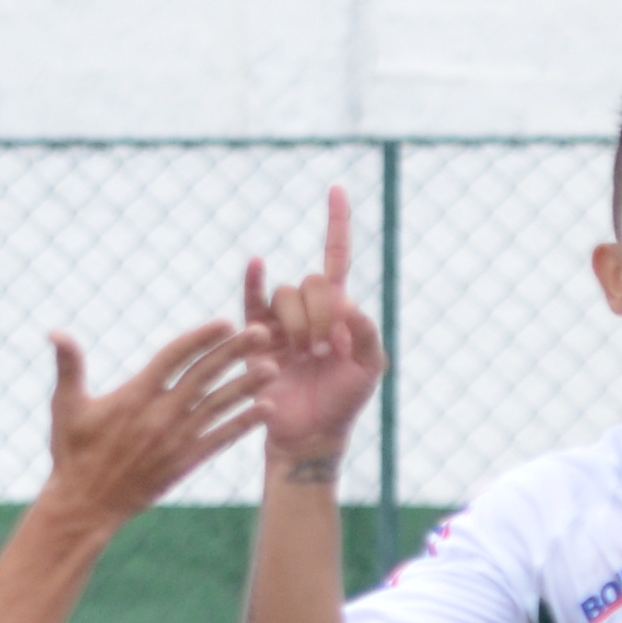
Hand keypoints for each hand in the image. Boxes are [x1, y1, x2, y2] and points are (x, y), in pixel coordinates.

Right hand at [40, 319, 270, 539]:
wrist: (86, 505)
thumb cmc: (72, 452)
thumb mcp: (65, 405)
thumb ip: (68, 366)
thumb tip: (54, 332)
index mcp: (134, 395)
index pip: (173, 357)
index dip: (200, 338)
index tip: (224, 322)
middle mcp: (160, 415)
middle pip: (204, 376)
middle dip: (234, 352)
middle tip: (262, 332)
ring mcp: (175, 440)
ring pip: (218, 406)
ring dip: (247, 386)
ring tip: (273, 367)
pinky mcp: (185, 463)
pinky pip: (220, 439)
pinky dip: (243, 424)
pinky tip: (266, 409)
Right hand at [247, 186, 386, 461]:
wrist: (309, 434)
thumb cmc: (343, 404)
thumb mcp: (368, 369)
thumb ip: (366, 332)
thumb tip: (345, 302)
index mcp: (338, 312)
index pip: (336, 257)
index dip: (336, 223)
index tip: (335, 188)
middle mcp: (307, 309)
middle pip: (312, 283)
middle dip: (322, 314)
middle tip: (324, 351)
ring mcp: (280, 321)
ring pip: (287, 296)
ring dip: (300, 325)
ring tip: (304, 357)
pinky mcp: (257, 336)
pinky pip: (253, 300)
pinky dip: (255, 280)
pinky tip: (258, 264)